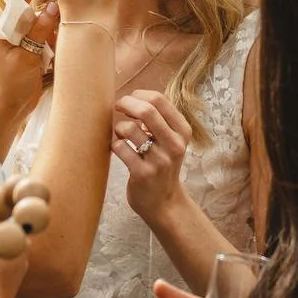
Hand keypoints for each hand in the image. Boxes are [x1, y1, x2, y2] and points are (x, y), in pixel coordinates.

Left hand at [0, 0, 58, 114]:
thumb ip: (38, 31)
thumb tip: (53, 6)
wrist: (11, 107)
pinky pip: (43, 27)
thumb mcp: (26, 57)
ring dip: (50, 11)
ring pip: (36, 11)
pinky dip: (53, 29)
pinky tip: (60, 34)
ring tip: (66, 6)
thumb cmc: (12, 84)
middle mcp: (7, 26)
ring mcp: (18, 34)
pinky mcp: (29, 43)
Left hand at [111, 90, 191, 222]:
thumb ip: (158, 119)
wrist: (164, 202)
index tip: (130, 100)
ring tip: (121, 135)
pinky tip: (119, 150)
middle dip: (126, 103)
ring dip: (119, 127)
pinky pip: (120, 148)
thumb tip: (132, 98)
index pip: (159, 100)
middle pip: (146, 110)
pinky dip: (114, 144)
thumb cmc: (162, 164)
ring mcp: (159, 160)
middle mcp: (174, 145)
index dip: (138, 95)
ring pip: (129, 129)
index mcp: (182, 131)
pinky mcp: (142, 174)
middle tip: (117, 107)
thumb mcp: (170, 140)